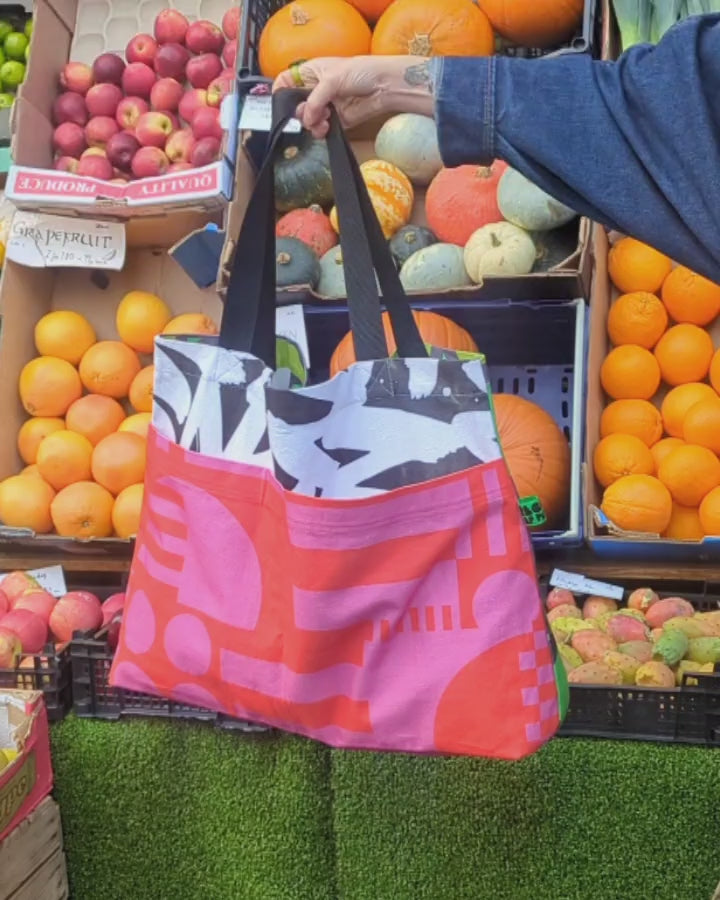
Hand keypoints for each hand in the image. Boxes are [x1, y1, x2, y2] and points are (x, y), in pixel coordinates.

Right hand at [272, 56, 435, 137]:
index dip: (281, 92)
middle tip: (308, 114)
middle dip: (300, 113)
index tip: (282, 103)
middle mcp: (316, 90)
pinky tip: (327, 127)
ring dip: (311, 124)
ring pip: (308, 120)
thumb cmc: (360, 71)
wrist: (384, 86)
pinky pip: (321, 129)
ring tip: (322, 121)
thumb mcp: (332, 79)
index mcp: (311, 73)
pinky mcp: (336, 121)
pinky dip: (321, 131)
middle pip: (296, 106)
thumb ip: (315, 99)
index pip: (287, 81)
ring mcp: (326, 106)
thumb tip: (306, 119)